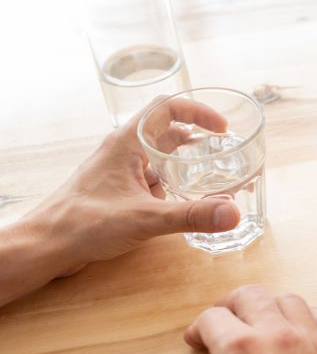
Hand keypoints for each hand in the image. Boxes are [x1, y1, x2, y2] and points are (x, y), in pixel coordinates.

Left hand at [19, 98, 240, 275]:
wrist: (47, 245)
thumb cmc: (84, 223)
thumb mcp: (144, 218)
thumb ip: (191, 215)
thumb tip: (232, 214)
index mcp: (127, 142)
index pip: (166, 108)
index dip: (198, 112)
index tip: (222, 128)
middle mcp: (124, 151)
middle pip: (167, 131)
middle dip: (199, 140)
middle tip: (224, 152)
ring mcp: (120, 172)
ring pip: (160, 157)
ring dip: (187, 163)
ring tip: (215, 176)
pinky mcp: (120, 192)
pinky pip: (153, 179)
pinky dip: (174, 184)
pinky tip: (187, 202)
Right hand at [154, 285, 316, 353]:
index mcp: (240, 349)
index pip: (212, 318)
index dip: (198, 328)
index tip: (195, 341)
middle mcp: (278, 334)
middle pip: (250, 296)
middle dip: (230, 306)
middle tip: (223, 325)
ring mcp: (314, 341)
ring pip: (289, 301)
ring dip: (269, 307)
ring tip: (260, 326)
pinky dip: (307, 318)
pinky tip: (299, 335)